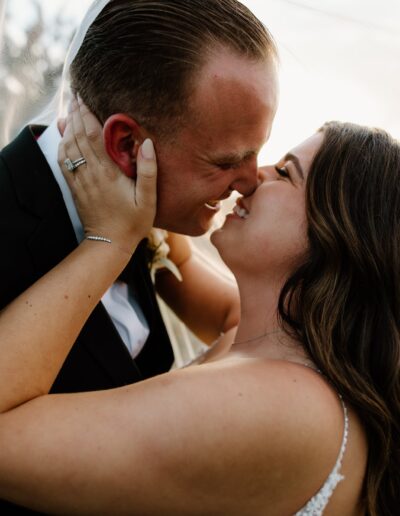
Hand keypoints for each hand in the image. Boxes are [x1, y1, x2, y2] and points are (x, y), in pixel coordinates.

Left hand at [58, 98, 156, 253]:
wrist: (109, 243)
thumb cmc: (132, 222)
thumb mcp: (148, 199)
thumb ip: (148, 170)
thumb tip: (147, 142)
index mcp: (108, 172)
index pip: (93, 136)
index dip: (87, 115)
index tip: (85, 98)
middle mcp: (91, 173)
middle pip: (78, 137)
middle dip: (76, 114)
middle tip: (76, 96)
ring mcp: (80, 181)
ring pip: (69, 147)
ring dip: (68, 127)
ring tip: (69, 110)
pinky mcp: (75, 188)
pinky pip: (64, 162)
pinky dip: (62, 145)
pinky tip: (64, 137)